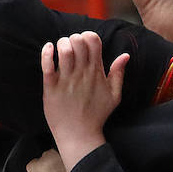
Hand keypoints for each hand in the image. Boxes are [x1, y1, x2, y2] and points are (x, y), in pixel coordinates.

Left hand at [39, 32, 128, 167]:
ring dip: (62, 43)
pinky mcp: (51, 88)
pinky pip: (47, 65)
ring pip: (64, 50)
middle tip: (71, 47)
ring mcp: (66, 80)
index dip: (88, 36)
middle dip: (73, 38)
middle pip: (78, 41)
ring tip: (60, 49)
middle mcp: (82, 73)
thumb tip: (125, 55)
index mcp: (96, 72)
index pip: (94, 41)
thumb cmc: (96, 116)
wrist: (79, 135)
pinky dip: (46, 52)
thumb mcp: (114, 95)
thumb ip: (119, 73)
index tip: (84, 44)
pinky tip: (48, 48)